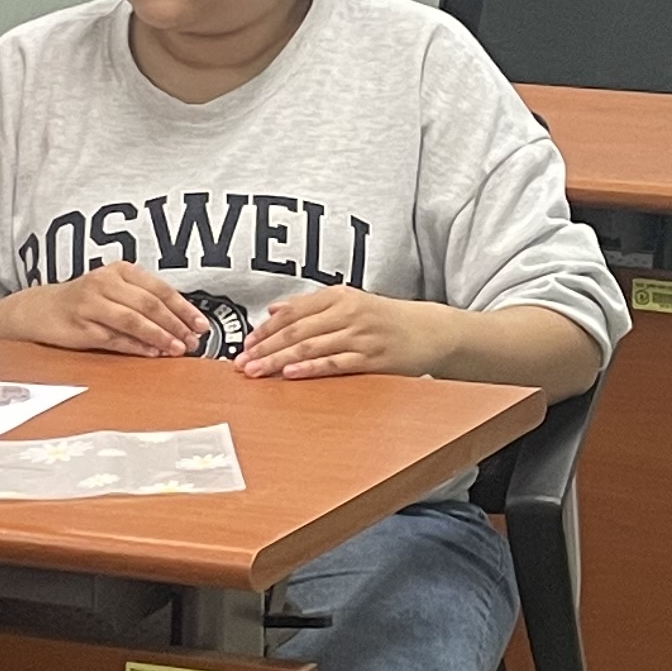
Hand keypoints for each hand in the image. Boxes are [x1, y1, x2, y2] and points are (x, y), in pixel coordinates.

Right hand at [0, 264, 210, 355]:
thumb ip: (144, 303)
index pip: (159, 289)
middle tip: (192, 340)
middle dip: (175, 324)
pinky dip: (136, 346)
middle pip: (149, 304)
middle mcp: (105, 283)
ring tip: (176, 349)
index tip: (201, 324)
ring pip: (133, 320)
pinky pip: (115, 338)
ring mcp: (92, 304)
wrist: (41, 309)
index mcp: (120, 271)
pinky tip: (152, 353)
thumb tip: (182, 324)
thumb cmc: (86, 301)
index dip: (183, 308)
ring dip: (159, 336)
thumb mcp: (115, 292)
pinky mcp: (82, 326)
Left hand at [239, 287, 451, 380]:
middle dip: (265, 348)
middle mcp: (348, 313)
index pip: (294, 312)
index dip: (266, 329)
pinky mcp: (372, 359)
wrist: (430, 331)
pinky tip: (291, 373)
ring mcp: (361, 336)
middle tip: (241, 363)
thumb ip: (311, 306)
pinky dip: (311, 368)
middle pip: (297, 330)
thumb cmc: (387, 319)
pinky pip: (335, 364)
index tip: (245, 344)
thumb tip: (273, 309)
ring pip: (311, 347)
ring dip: (279, 361)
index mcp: (340, 297)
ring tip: (256, 372)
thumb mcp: (350, 302)